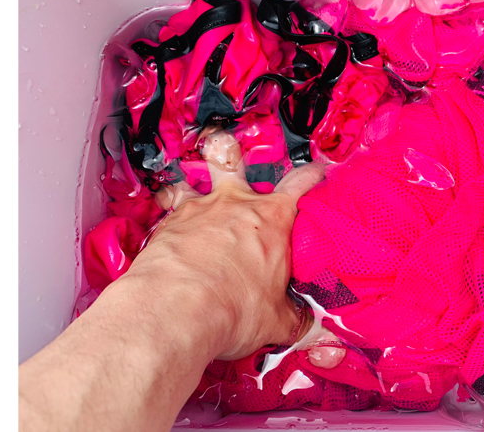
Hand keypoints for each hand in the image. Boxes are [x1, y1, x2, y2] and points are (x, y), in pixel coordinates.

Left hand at [138, 129, 325, 359]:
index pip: (299, 184)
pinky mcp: (167, 226)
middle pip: (233, 160)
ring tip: (187, 191)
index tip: (317, 171)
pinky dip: (169, 224)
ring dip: (189, 186)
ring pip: (191, 182)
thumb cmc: (233, 307)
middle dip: (230, 155)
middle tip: (229, 153)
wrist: (174, 310)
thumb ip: (295, 320)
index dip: (311, 175)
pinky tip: (169, 239)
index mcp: (272, 219)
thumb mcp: (276, 321)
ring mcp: (198, 210)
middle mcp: (234, 205)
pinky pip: (167, 214)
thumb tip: (311, 329)